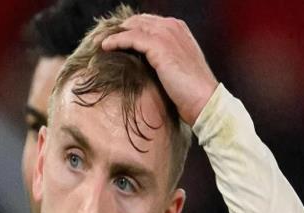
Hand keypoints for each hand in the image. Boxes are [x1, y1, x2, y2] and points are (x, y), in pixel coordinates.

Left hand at [101, 14, 217, 125]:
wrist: (204, 100)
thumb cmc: (191, 92)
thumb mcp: (176, 69)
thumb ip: (162, 59)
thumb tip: (143, 63)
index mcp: (178, 29)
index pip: (148, 23)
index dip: (130, 29)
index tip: (114, 39)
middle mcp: (173, 27)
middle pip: (138, 21)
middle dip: (119, 29)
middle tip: (102, 39)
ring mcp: (167, 34)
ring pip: (132, 27)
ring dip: (114, 33)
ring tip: (99, 42)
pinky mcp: (159, 46)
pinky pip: (131, 38)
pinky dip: (116, 41)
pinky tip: (105, 47)